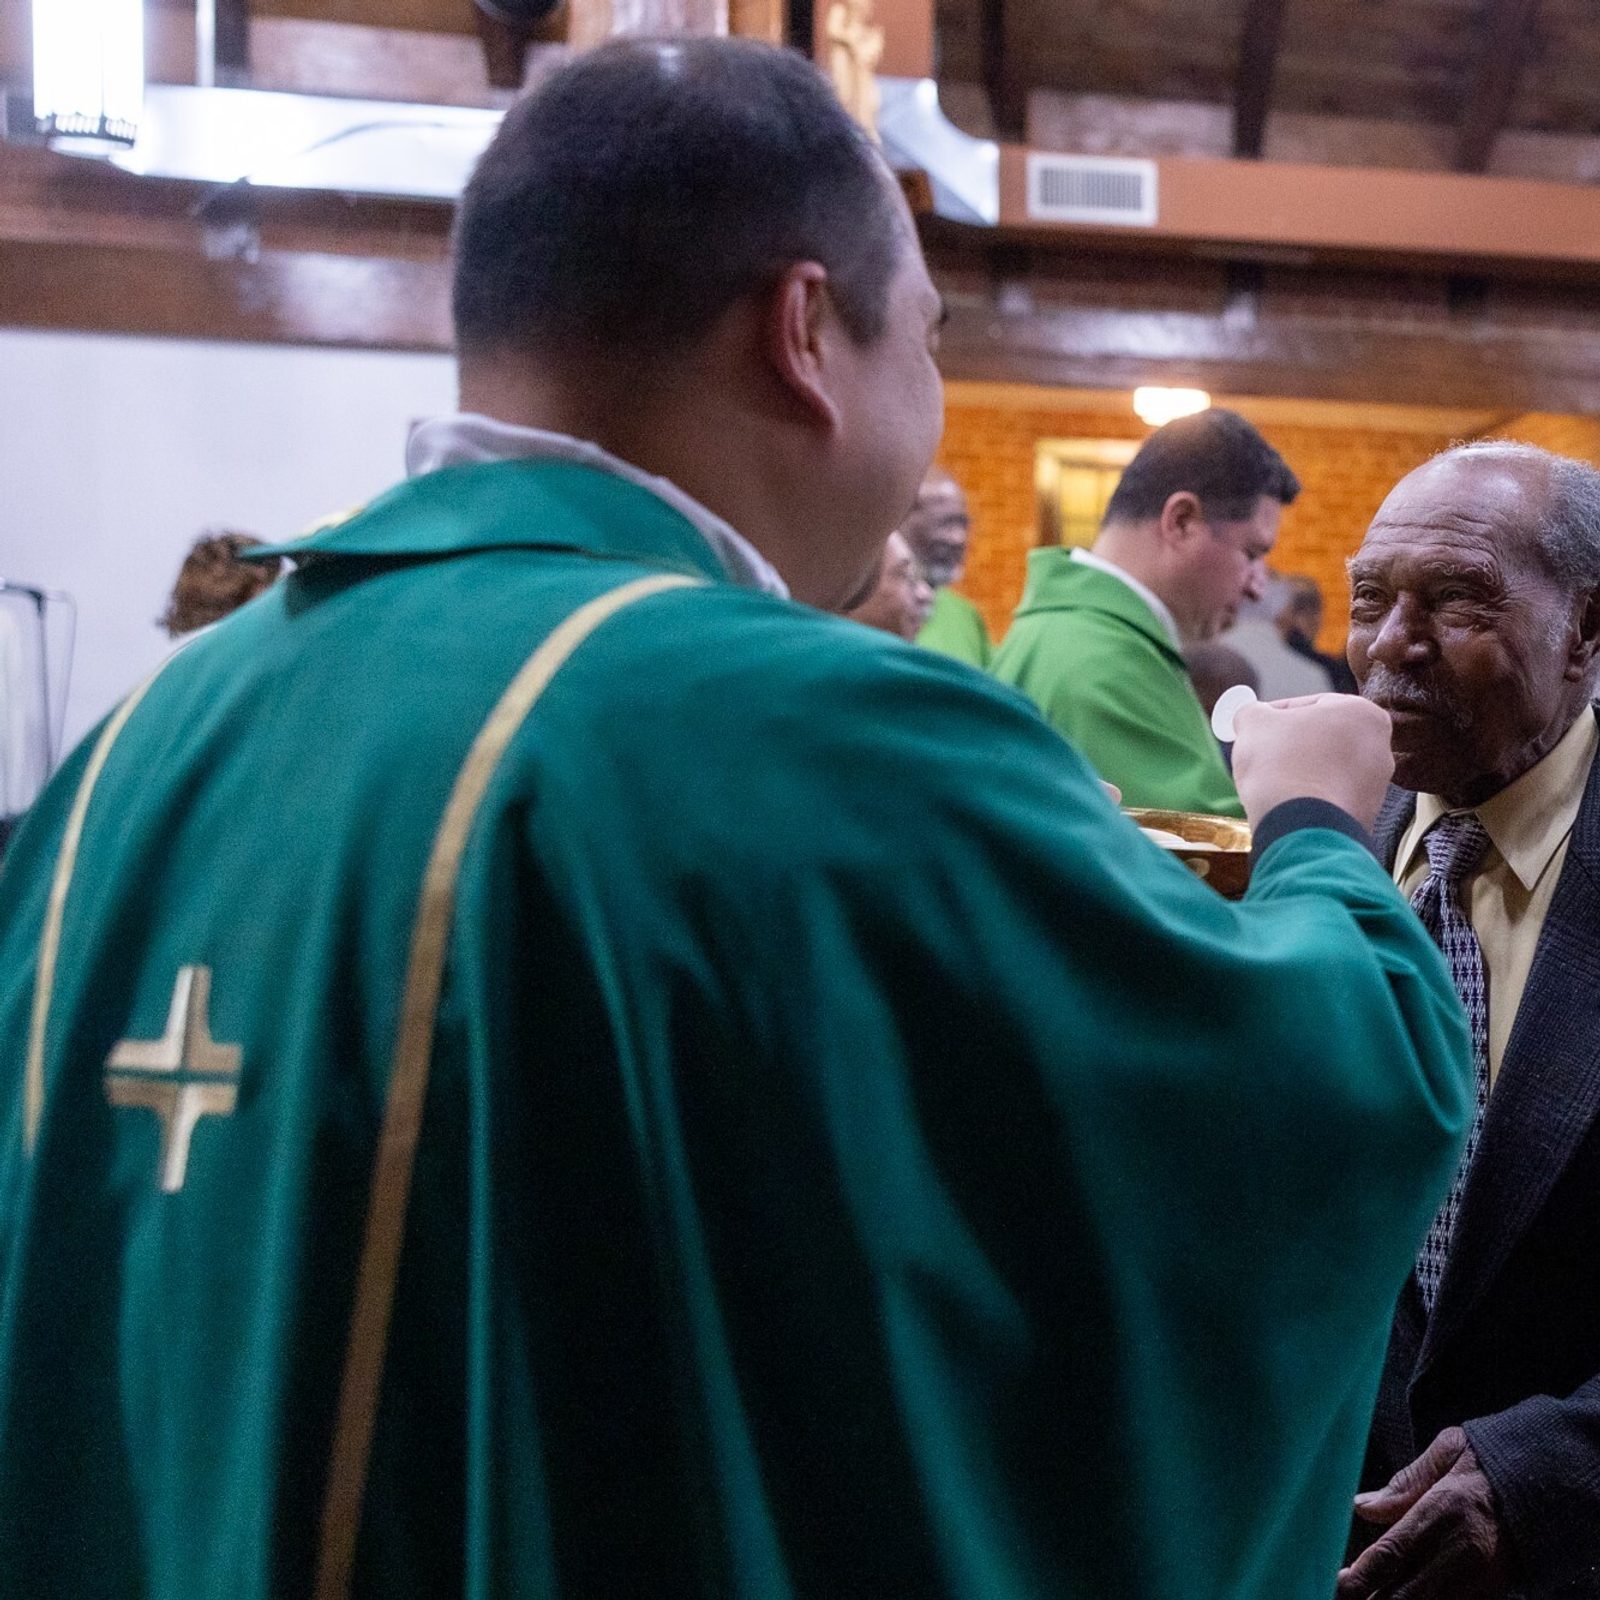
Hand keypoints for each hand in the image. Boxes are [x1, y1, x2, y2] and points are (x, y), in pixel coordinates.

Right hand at [1231, 692, 1393, 832]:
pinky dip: (1311, 797)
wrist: (1298, 825)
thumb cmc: (1281, 765)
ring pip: (1329, 769)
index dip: (1275, 715)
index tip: (1257, 727)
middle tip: (1263, 753)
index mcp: (1363, 713)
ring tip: (1273, 781)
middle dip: (1293, 744)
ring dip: (1302, 771)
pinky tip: (1287, 802)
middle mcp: (1380, 747)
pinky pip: (1331, 797)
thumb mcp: (1253, 722)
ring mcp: (1376, 785)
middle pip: (1324, 737)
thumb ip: (1253, 712)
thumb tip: (1251, 716)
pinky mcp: (1365, 815)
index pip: (1310, 704)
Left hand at [1336, 1428, 1515, 1599]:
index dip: (1361, 1576)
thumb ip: (1404, 1483)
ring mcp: (1481, 1578)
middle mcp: (1461, 1552)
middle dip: (1374, 1599)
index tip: (1339, 1584)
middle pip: (1407, 1593)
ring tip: (1372, 1598)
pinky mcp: (1495, 1590)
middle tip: (1347, 1597)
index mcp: (1443, 1512)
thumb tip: (1362, 1505)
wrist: (1551, 1482)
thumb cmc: (1491, 1461)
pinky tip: (1406, 1595)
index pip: (1392, 1554)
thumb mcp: (1448, 1452)